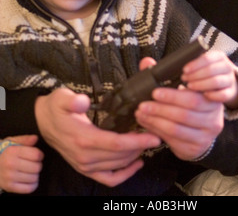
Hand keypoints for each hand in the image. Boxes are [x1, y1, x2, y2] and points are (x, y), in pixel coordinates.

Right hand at [0, 135, 43, 193]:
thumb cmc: (5, 152)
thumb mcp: (13, 142)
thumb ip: (25, 139)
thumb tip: (35, 138)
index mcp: (12, 152)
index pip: (36, 155)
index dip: (40, 155)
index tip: (37, 155)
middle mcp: (10, 164)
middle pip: (37, 167)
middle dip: (38, 165)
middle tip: (33, 164)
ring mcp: (10, 177)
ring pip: (34, 178)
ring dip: (35, 174)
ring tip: (30, 171)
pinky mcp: (10, 187)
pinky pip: (29, 188)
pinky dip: (33, 184)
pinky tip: (30, 179)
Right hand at [35, 88, 160, 186]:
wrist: (43, 121)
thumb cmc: (56, 108)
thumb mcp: (61, 98)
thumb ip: (72, 100)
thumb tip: (82, 102)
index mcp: (83, 139)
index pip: (116, 144)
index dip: (137, 141)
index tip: (153, 136)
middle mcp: (85, 157)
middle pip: (121, 156)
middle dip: (141, 146)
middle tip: (155, 133)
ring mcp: (85, 166)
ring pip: (118, 166)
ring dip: (135, 156)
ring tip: (147, 142)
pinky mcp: (86, 169)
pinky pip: (109, 178)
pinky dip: (125, 174)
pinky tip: (137, 163)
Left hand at [135, 57, 223, 160]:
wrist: (199, 134)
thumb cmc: (187, 105)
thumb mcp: (181, 89)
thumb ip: (165, 75)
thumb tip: (147, 62)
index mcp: (212, 99)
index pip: (193, 96)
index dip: (173, 94)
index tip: (155, 91)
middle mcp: (214, 118)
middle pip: (185, 113)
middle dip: (161, 108)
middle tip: (142, 103)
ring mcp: (206, 136)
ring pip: (177, 128)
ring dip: (155, 120)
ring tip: (140, 113)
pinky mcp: (195, 148)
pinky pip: (173, 140)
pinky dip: (156, 130)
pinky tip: (145, 123)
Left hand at [182, 50, 237, 108]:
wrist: (225, 83)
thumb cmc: (208, 72)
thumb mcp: (204, 64)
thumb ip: (195, 64)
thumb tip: (179, 67)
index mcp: (219, 56)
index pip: (207, 58)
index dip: (195, 64)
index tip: (184, 70)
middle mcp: (226, 67)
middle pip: (211, 70)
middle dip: (195, 75)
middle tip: (184, 79)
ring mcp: (230, 80)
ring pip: (216, 82)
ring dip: (201, 85)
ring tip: (189, 86)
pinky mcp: (231, 92)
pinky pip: (223, 95)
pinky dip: (213, 95)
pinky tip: (203, 95)